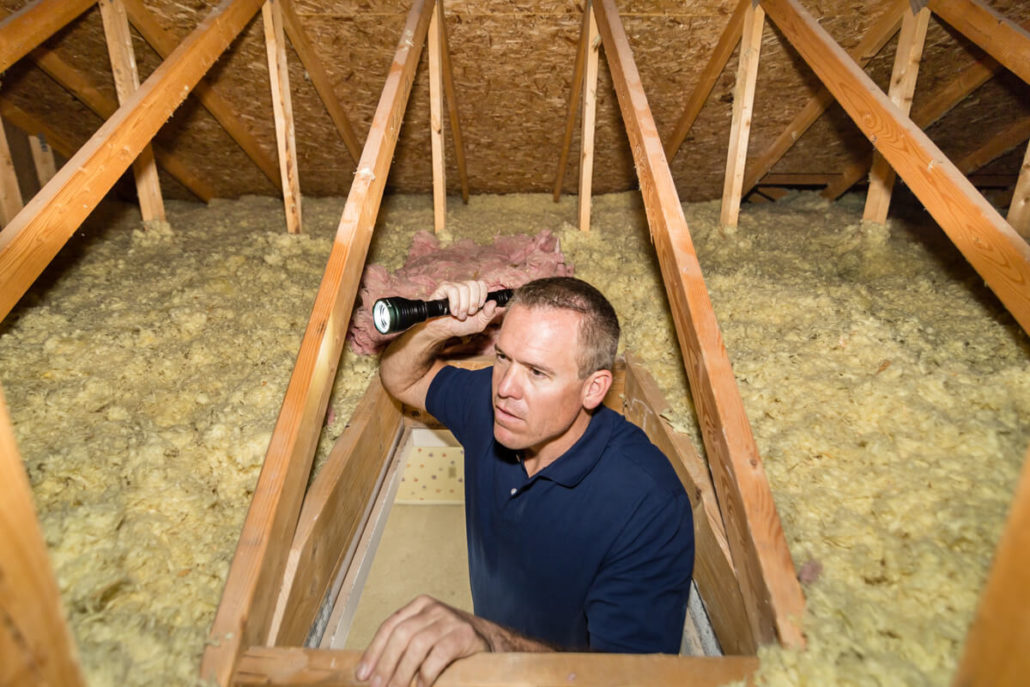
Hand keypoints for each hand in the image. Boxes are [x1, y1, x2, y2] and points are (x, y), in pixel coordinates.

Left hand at [355, 595, 488, 686]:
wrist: (489, 639)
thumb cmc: (451, 642)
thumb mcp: (426, 635)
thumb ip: (404, 645)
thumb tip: (373, 672)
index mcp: (419, 606)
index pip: (390, 626)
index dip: (374, 651)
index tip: (362, 674)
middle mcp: (433, 609)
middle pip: (401, 634)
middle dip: (385, 663)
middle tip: (377, 686)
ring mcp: (450, 620)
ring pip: (417, 644)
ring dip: (402, 672)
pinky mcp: (464, 634)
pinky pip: (439, 654)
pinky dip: (426, 673)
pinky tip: (420, 686)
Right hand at [423, 280, 499, 339]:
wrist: (444, 330)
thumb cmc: (460, 326)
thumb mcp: (479, 323)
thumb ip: (488, 314)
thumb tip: (493, 302)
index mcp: (473, 292)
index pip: (482, 284)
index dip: (482, 295)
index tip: (479, 307)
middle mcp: (463, 287)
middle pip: (474, 284)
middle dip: (473, 302)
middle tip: (469, 314)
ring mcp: (453, 286)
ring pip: (463, 288)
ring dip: (463, 306)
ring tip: (460, 316)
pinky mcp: (443, 288)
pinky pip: (452, 290)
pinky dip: (455, 303)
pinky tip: (453, 312)